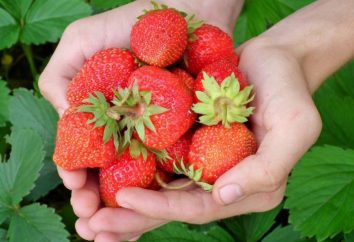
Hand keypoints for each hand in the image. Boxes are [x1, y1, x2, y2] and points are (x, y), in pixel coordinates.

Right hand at [38, 0, 243, 240]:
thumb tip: (66, 120)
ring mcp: (158, 137)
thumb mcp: (83, 42)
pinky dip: (161, 195)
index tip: (78, 192)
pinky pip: (173, 171)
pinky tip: (150, 215)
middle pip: (110, 177)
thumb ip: (62, 79)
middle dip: (98, 204)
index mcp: (103, 116)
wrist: (188, 14)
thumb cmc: (134, 23)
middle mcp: (129, 132)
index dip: (77, 177)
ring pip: (139, 183)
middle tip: (91, 226)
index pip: (85, 157)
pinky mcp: (187, 136)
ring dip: (125, 211)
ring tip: (110, 234)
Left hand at [86, 38, 321, 239]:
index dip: (161, 209)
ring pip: (160, 189)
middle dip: (133, 218)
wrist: (274, 59)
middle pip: (172, 206)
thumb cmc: (288, 90)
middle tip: (92, 225)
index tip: (123, 200)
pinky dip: (132, 170)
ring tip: (88, 212)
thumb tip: (224, 197)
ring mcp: (203, 163)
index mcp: (246, 188)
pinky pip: (158, 160)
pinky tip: (104, 177)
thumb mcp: (295, 126)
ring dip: (125, 203)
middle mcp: (221, 182)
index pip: (198, 207)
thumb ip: (267, 168)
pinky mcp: (189, 142)